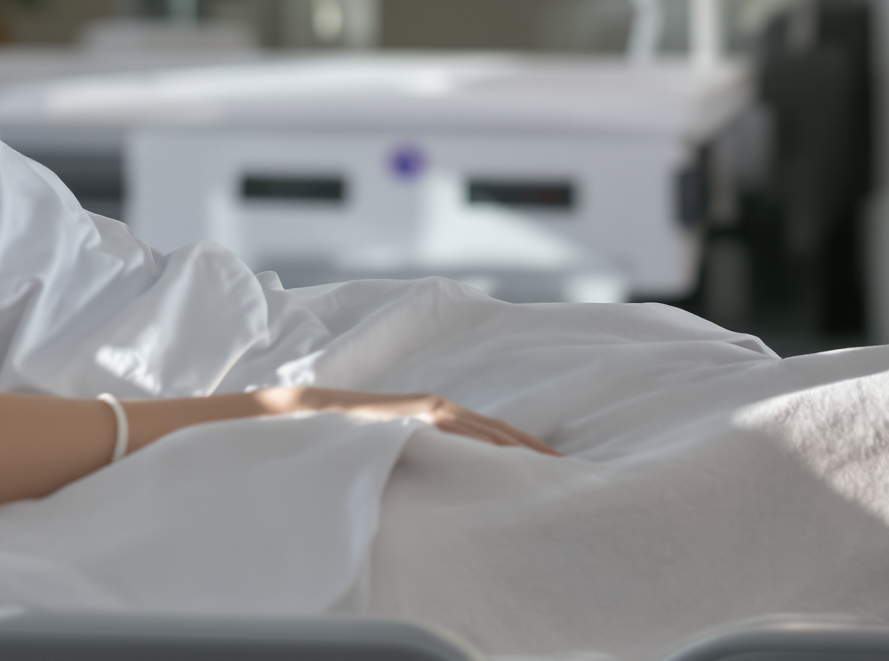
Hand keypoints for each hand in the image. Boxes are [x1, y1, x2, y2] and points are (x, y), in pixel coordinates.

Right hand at [265, 386, 559, 455]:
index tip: (551, 468)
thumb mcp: (397, 445)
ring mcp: (431, 407)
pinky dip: (487, 442)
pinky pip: (459, 430)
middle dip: (533, 449)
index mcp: (438, 415)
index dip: (522, 447)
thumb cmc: (356, 433)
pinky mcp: (419, 412)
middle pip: (497, 431)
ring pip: (485, 430)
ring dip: (519, 446)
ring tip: (550, 466)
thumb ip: (423, 454)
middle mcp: (440, 406)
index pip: (490, 434)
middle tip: (569, 471)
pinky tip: (507, 456)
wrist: (319, 409)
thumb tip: (446, 482)